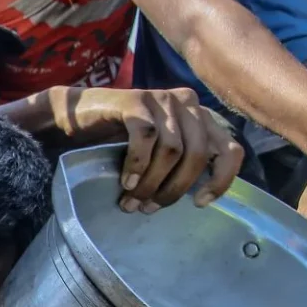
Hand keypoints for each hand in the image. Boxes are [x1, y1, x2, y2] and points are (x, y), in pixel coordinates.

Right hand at [60, 87, 243, 210]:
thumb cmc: (116, 140)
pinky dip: (137, 164)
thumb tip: (193, 197)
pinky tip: (126, 181)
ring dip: (151, 182)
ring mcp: (162, 99)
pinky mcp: (135, 100)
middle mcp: (187, 104)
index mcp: (200, 119)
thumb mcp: (157, 153)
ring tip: (131, 200)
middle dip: (174, 188)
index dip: (221, 180)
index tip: (200, 203)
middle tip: (149, 208)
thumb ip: (179, 164)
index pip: (230, 150)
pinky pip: (146, 137)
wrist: (75, 116)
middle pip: (198, 154)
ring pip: (172, 150)